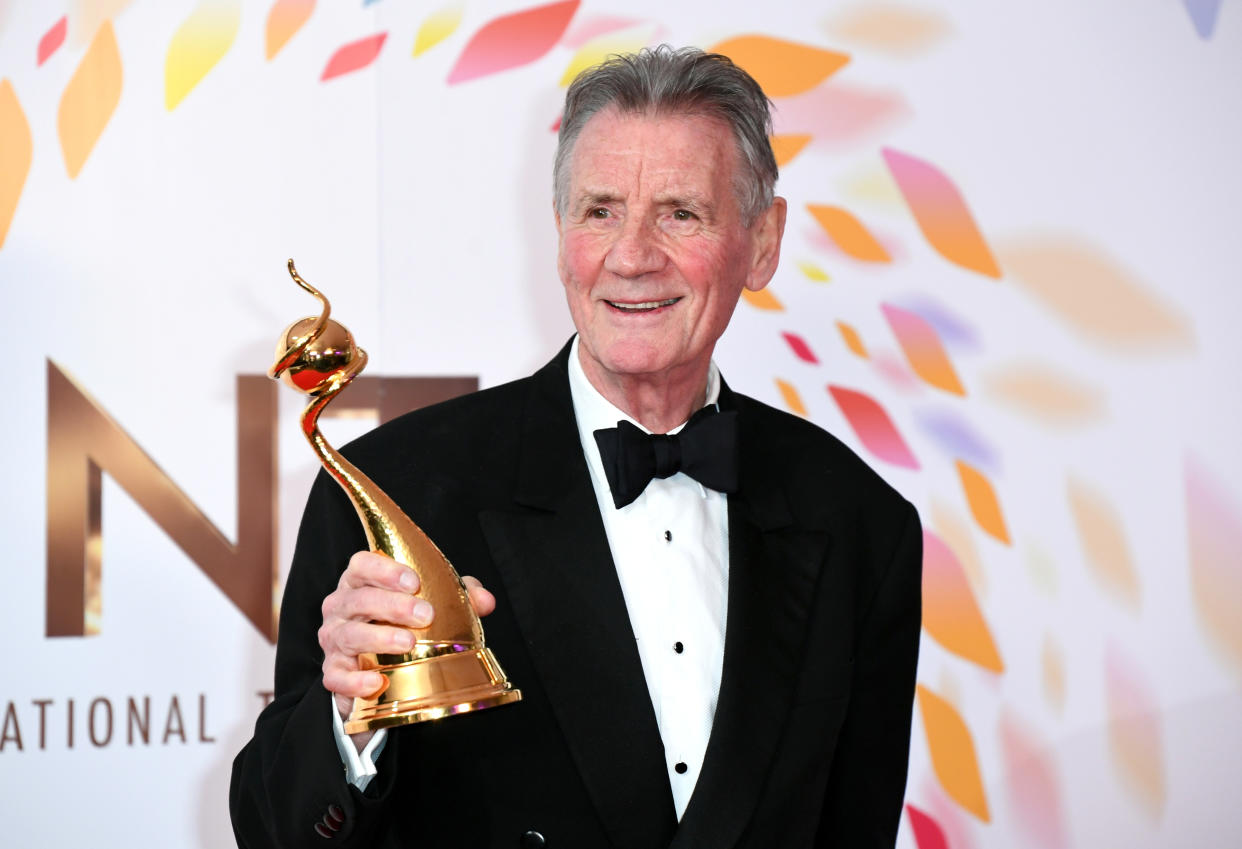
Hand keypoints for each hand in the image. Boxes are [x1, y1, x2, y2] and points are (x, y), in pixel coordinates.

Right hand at [319, 551, 495, 747]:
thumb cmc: (401, 623)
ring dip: (379, 637)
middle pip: (359, 599)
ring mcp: (333, 640)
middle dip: (392, 605)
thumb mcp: (431, 604)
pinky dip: (355, 680)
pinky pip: (336, 677)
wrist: (376, 667)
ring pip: (349, 634)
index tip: (414, 581)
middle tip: (425, 614)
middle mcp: (341, 607)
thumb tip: (485, 601)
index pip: (361, 564)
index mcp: (360, 582)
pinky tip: (377, 682)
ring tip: (408, 642)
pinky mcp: (333, 672)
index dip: (384, 570)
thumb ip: (458, 598)